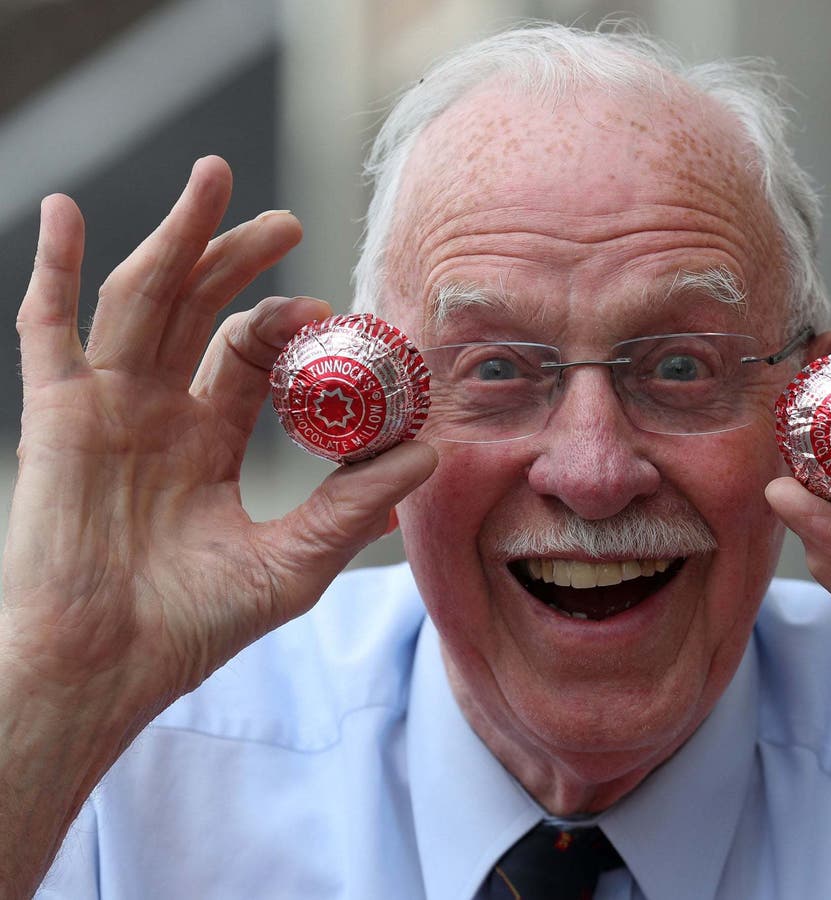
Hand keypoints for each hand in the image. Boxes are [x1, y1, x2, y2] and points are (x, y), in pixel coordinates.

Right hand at [1, 157, 436, 715]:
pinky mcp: (58, 417)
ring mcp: (105, 408)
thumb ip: (355, 506)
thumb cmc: (192, 627)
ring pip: (141, 300)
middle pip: (197, 310)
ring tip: (214, 177)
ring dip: (174, 237)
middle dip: (238, 259)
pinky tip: (68, 211)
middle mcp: (156, 413)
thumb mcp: (294, 561)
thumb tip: (430, 453)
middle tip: (290, 221)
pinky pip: (46, 329)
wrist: (108, 671)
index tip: (340, 315)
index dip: (292, 327)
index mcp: (206, 441)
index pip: (250, 357)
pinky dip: (53, 269)